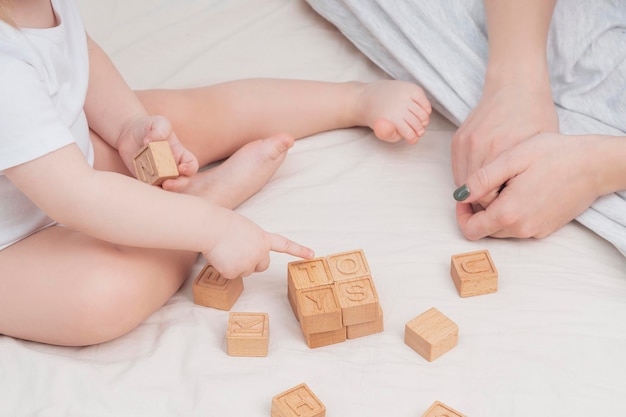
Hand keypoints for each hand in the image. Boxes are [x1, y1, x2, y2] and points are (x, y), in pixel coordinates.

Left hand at [117, 115, 199, 189]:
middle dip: (178, 185)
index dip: (190, 169)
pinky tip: (145, 186)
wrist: (128, 133)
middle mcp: (172, 167)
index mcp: (180, 154)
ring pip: (168, 187)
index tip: (181, 168)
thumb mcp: (158, 122)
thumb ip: (159, 129)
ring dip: (164, 190)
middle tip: (167, 184)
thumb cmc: (147, 126)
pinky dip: (150, 189)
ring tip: (156, 187)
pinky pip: (151, 188)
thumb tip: (150, 142)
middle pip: (183, 181)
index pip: (191, 165)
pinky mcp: (146, 179)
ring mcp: (160, 174)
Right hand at [202, 207, 313, 278]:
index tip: (312, 255)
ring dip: (235, 264)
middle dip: (252, 263)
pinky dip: (223, 268)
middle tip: (238, 252)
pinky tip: (219, 256)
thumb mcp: (244, 228)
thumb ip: (251, 241)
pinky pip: (230, 275)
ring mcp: (248, 264)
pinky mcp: (234, 272)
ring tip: (225, 249)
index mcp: (263, 238)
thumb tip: (242, 253)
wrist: (210, 227)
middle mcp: (260, 252)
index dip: (298, 250)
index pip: (284, 245)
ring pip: (244, 271)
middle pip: (262, 266)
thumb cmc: (222, 223)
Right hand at [452, 78, 558, 206]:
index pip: (493, 196)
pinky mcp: (457, 140)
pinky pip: (458, 171)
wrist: (515, 86)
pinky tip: (483, 179)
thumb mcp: (543, 148)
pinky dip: (468, 180)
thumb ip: (528, 176)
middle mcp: (481, 147)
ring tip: (492, 193)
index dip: (500, 207)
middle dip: (486, 203)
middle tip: (500, 206)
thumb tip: (517, 204)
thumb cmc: (535, 116)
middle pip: (475, 193)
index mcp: (505, 150)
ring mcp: (466, 143)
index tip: (509, 208)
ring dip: (474, 193)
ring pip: (463, 185)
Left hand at [455, 133, 600, 239]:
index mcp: (509, 213)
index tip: (465, 196)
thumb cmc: (554, 155)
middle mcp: (522, 229)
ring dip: (496, 212)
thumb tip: (460, 196)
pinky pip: (519, 226)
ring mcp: (536, 231)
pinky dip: (513, 213)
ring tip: (505, 184)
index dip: (461, 214)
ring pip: (502, 229)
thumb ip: (482, 180)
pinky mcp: (547, 228)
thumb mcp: (512, 159)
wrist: (596, 163)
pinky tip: (522, 189)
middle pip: (485, 230)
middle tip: (485, 185)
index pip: (470, 230)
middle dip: (479, 211)